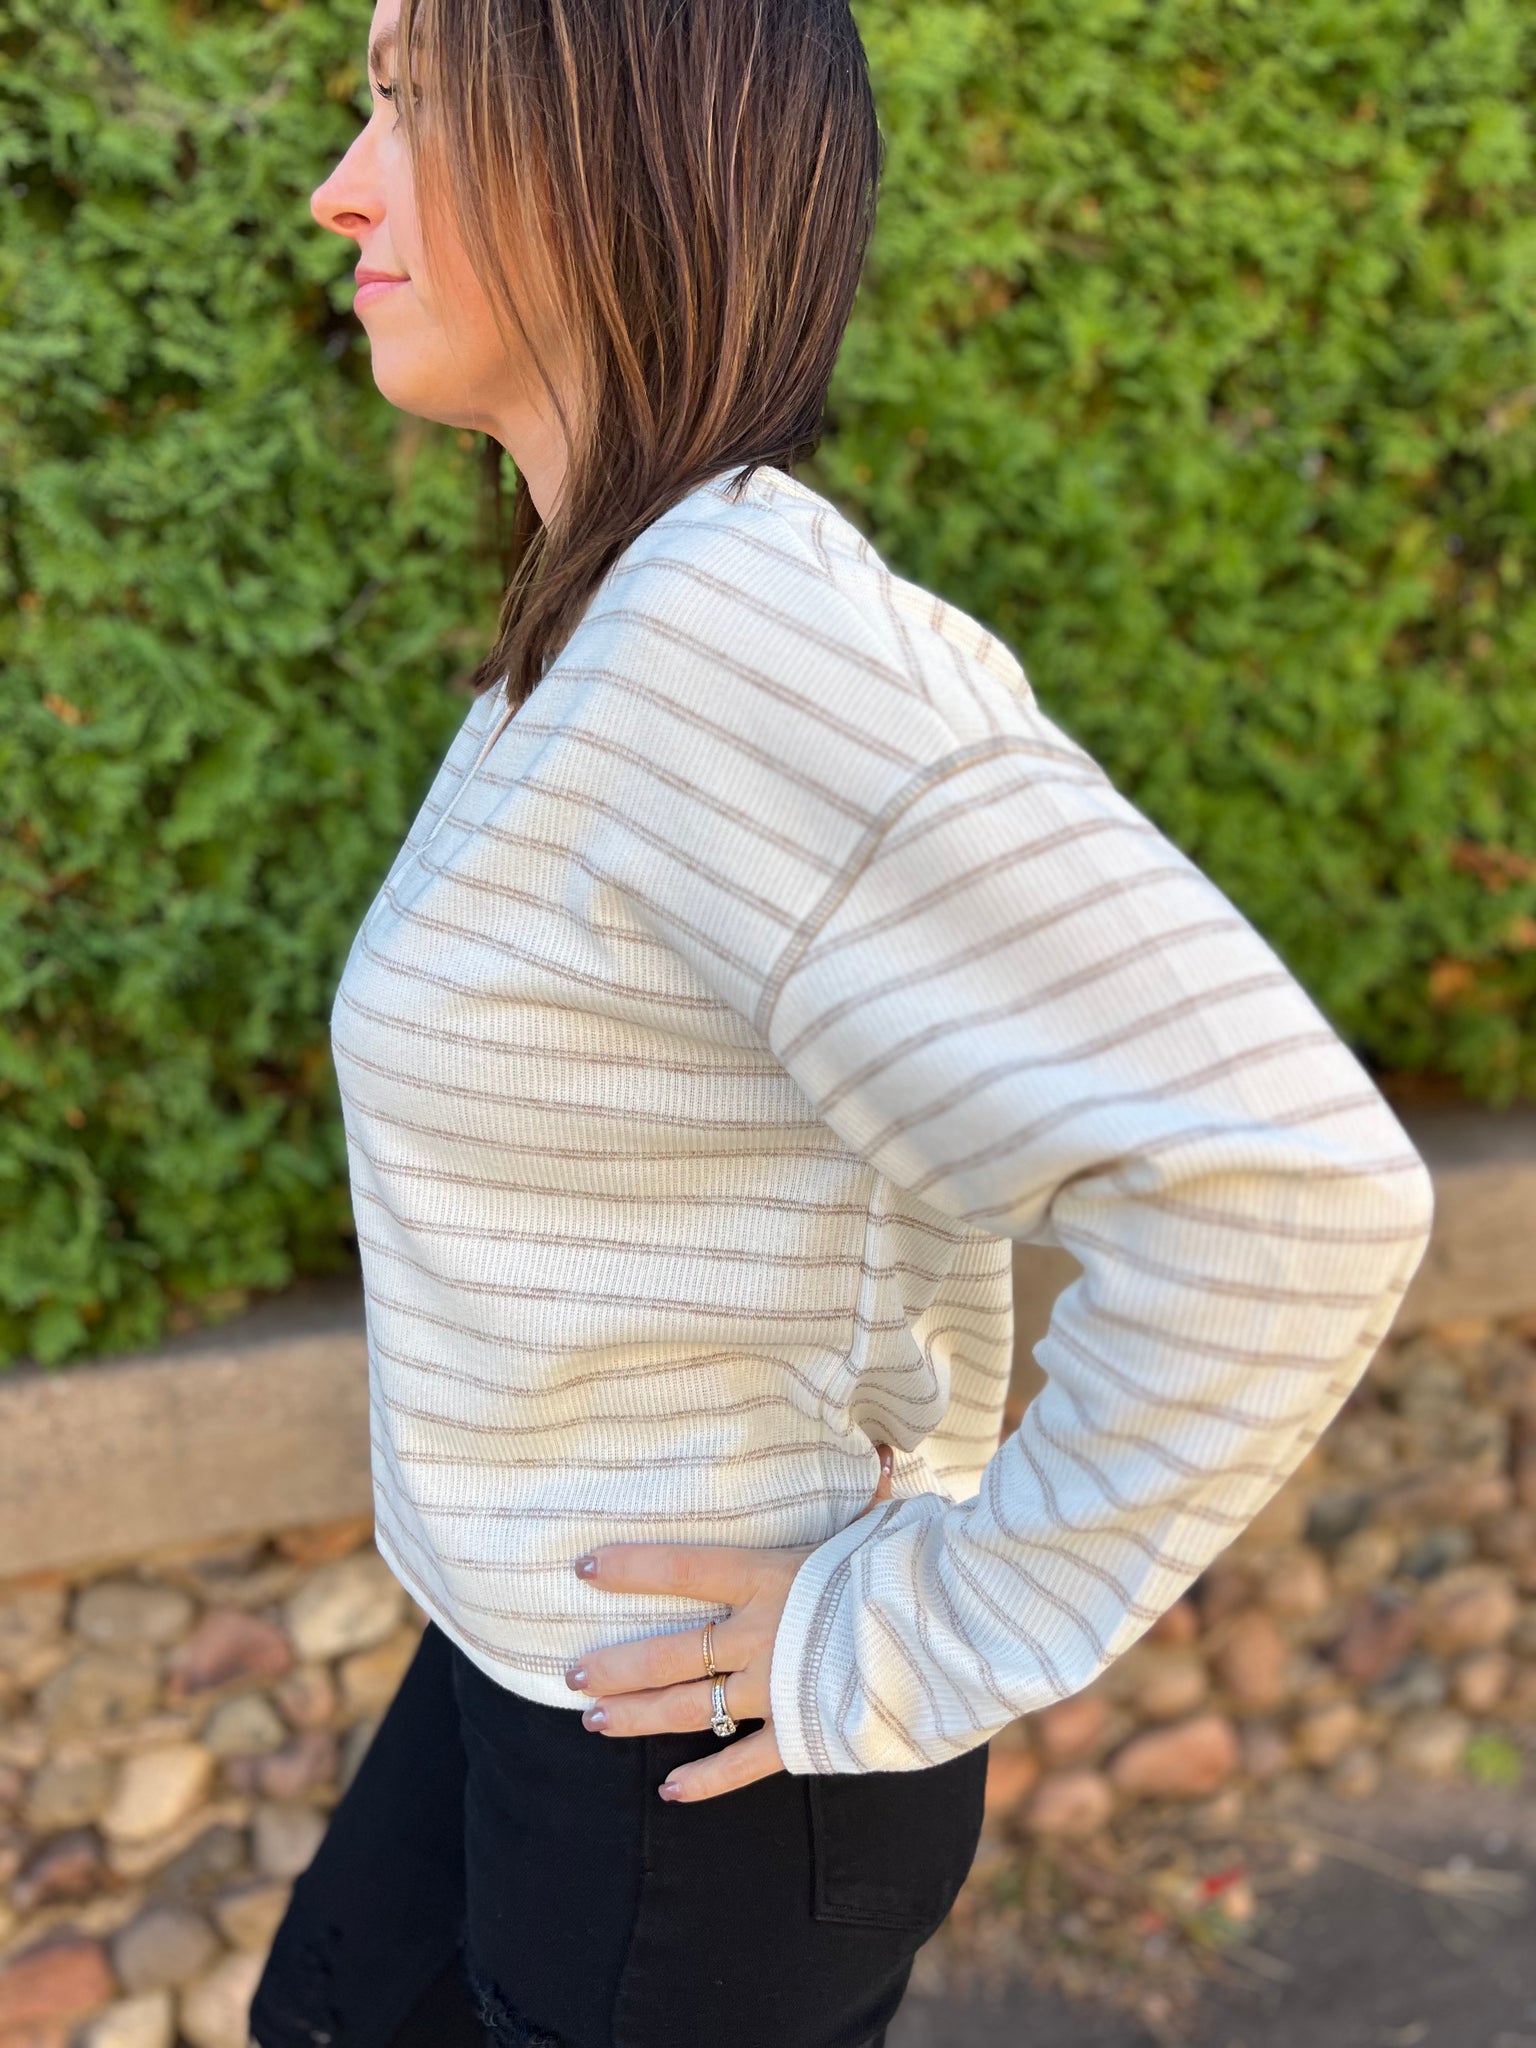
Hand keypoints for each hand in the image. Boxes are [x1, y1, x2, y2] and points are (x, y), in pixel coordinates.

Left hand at [564, 1443, 893, 1801]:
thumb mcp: (879, 1523)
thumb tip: (877, 1449)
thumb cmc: (910, 1567)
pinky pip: (743, 1764)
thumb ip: (865, 1493)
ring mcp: (775, 1687)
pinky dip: (706, 1781)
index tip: (583, 1567)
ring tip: (594, 1719)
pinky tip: (670, 1792)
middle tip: (572, 1672)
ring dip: (637, 1714)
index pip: (682, 1568)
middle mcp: (759, 1634)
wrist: (948, 1632)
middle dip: (616, 1663)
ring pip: (688, 1707)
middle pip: (669, 1652)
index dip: (630, 1568)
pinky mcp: (801, 1731)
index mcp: (770, 1577)